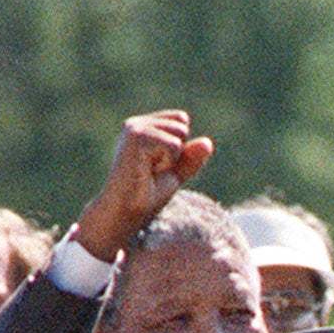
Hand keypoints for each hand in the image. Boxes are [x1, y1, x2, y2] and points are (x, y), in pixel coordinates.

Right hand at [71, 110, 214, 263]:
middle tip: (151, 171)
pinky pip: (174, 145)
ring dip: (171, 160)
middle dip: (176, 153)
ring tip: (147, 171)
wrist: (125, 212)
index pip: (181, 119)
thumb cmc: (144, 197)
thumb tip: (208, 143)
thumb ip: (190, 159)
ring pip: (179, 133)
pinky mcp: (136, 136)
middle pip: (182, 124)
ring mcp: (135, 128)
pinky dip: (166, 163)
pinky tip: (146, 171)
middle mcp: (136, 123)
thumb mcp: (174, 175)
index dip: (179, 148)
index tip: (156, 166)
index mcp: (142, 127)